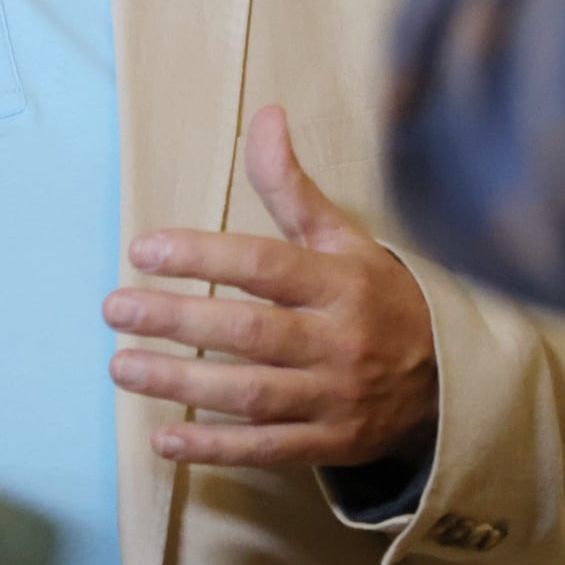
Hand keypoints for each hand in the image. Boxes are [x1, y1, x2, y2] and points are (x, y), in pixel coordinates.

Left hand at [109, 105, 438, 468]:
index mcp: (340, 282)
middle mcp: (338, 340)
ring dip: (182, 383)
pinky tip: (163, 439)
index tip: (144, 250)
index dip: (202, 256)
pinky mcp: (330, 443)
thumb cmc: (379, 296)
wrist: (449, 378)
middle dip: (177, 320)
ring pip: (251, 392)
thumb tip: (265, 116)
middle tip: (115, 308)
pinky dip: (213, 448)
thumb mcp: (343, 238)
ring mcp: (335, 396)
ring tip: (122, 366)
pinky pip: (266, 448)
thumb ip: (292, 186)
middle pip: (249, 331)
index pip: (264, 265)